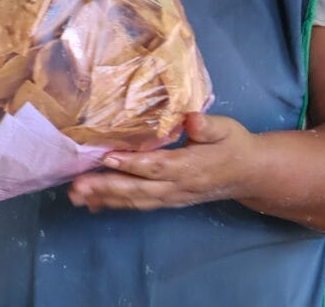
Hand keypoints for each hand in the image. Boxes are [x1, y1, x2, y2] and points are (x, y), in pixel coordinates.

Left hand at [67, 113, 255, 212]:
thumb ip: (207, 125)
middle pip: (138, 189)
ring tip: (76, 196)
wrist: (249, 174)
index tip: (106, 157)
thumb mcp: (226, 128)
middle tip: (77, 185)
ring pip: (135, 200)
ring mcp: (172, 197)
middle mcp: (177, 186)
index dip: (131, 163)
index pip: (156, 166)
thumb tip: (191, 118)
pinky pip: (139, 205)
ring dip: (105, 198)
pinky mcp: (168, 200)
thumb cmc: (234, 145)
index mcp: (189, 166)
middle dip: (106, 188)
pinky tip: (93, 204)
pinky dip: (115, 205)